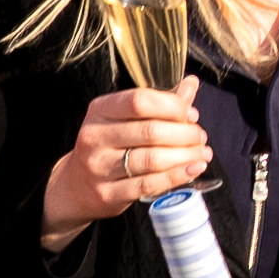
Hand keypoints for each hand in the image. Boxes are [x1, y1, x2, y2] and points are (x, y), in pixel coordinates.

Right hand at [44, 74, 213, 234]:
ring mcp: (99, 167)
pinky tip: (194, 169)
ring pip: (152, 159)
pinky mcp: (108, 194)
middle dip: (185, 134)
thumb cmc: (109, 146)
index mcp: (100, 110)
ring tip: (202, 153)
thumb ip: (159, 103)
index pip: (139, 101)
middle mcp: (95, 136)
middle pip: (150, 131)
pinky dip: (177, 176)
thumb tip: (191, 83)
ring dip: (185, 156)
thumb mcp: (125, 119)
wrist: (76, 186)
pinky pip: (149, 184)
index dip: (172, 107)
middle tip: (200, 137)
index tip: (191, 114)